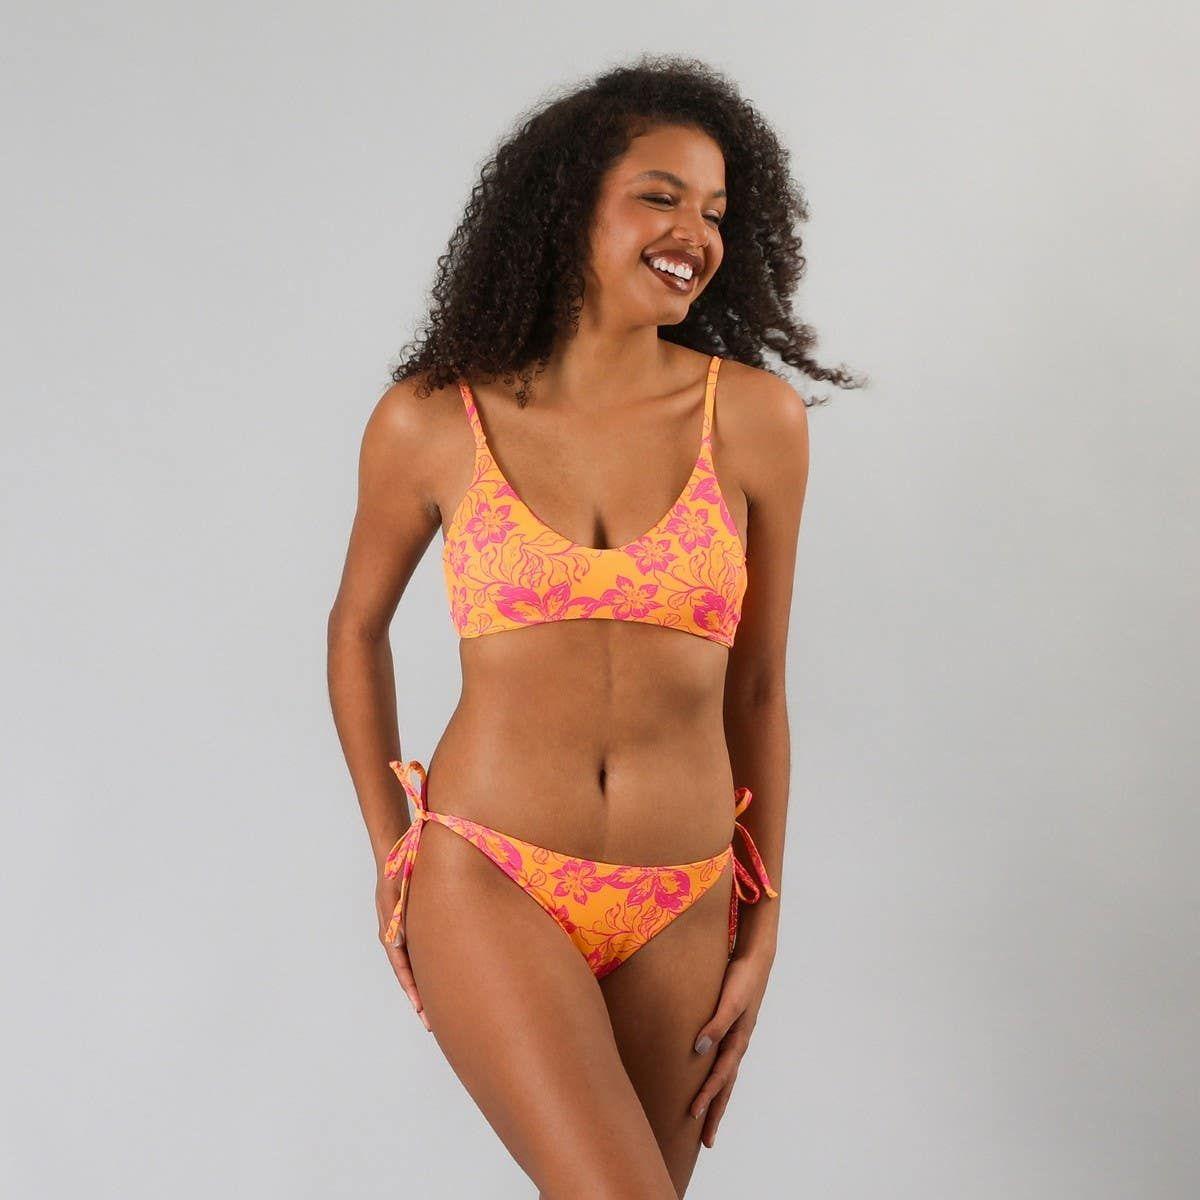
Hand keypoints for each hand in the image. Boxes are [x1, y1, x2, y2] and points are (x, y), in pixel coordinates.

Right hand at [376, 874, 430, 1031]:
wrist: (397, 854)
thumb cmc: (396, 871)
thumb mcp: (395, 892)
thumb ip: (397, 916)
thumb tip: (400, 941)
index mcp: (391, 934)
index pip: (402, 970)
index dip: (413, 991)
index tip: (422, 1011)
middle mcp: (396, 938)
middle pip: (409, 975)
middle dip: (420, 999)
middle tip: (431, 1023)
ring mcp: (404, 934)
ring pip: (415, 968)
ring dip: (424, 988)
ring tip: (436, 1010)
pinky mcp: (413, 926)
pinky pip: (420, 955)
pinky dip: (427, 971)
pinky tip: (441, 979)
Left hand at [689, 950, 772, 1147]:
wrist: (755, 960)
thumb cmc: (741, 979)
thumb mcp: (729, 1001)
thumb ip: (715, 1024)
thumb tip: (698, 1050)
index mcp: (738, 1041)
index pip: (721, 1077)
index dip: (707, 1096)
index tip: (693, 1115)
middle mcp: (737, 1045)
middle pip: (726, 1086)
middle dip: (715, 1112)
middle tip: (707, 1142)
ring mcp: (736, 1039)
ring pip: (726, 1077)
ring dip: (717, 1099)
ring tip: (706, 1120)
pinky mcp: (731, 1030)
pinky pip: (723, 1062)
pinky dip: (717, 1078)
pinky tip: (708, 1082)